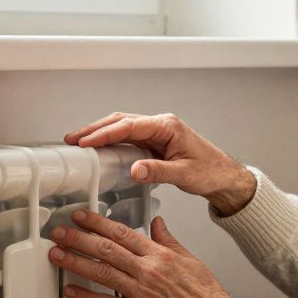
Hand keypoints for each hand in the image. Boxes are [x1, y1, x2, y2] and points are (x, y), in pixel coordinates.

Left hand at [47, 209, 243, 297]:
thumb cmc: (206, 295)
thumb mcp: (189, 259)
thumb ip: (168, 240)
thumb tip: (157, 223)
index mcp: (159, 255)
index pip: (122, 232)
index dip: (97, 223)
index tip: (81, 217)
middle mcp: (147, 270)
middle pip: (106, 249)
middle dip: (78, 239)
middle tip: (59, 232)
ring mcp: (141, 293)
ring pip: (102, 272)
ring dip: (75, 262)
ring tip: (57, 254)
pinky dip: (86, 297)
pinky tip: (70, 291)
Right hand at [64, 112, 256, 215]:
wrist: (224, 176)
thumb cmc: (211, 172)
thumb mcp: (185, 175)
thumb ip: (158, 171)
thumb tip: (134, 169)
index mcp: (167, 126)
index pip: (129, 126)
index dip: (104, 133)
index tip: (86, 141)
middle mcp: (161, 124)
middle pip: (121, 121)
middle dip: (95, 128)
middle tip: (73, 139)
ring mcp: (157, 132)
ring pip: (123, 127)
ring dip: (101, 133)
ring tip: (79, 142)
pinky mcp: (156, 141)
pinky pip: (129, 137)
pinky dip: (111, 140)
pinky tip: (99, 148)